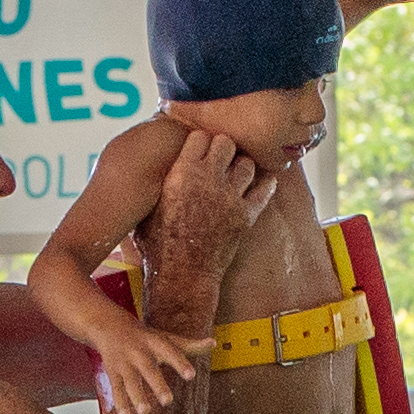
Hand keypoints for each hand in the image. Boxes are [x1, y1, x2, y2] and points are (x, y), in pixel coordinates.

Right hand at [83, 305, 201, 413]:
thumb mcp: (166, 337)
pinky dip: (119, 402)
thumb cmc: (146, 337)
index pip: (170, 352)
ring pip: (131, 381)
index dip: (181, 363)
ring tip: (145, 412)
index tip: (191, 376)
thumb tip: (214, 342)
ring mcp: (125, 363)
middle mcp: (140, 352)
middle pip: (149, 369)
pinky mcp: (113, 372)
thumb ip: (189, 345)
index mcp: (156, 343)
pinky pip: (116, 388)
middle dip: (157, 385)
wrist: (110, 326)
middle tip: (167, 401)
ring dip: (136, 397)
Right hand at [140, 126, 272, 319]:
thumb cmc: (158, 246)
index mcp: (181, 174)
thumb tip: (156, 169)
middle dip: (223, 149)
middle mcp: (207, 180)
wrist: (181, 276)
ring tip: (236, 173)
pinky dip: (265, 184)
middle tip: (220, 159)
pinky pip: (266, 189)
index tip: (199, 150)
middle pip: (226, 143)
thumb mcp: (147, 208)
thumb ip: (159, 184)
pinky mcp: (246, 215)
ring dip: (242, 166)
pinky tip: (260, 184)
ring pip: (247, 163)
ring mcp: (230, 197)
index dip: (200, 142)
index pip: (200, 136)